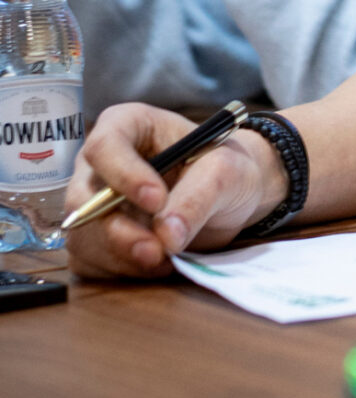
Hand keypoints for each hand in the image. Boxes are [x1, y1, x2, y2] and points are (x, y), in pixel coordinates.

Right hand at [65, 103, 285, 279]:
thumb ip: (198, 197)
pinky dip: (121, 271)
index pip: (105, 146)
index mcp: (127, 126)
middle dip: (117, 231)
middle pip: (82, 199)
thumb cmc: (225, 168)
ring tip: (166, 260)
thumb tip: (167, 236)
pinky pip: (90, 262)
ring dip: (121, 257)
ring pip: (83, 236)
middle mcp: (100, 164)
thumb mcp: (225, 171)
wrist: (230, 198)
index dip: (124, 175)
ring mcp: (93, 204)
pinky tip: (158, 265)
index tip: (157, 202)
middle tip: (156, 250)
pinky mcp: (96, 238)